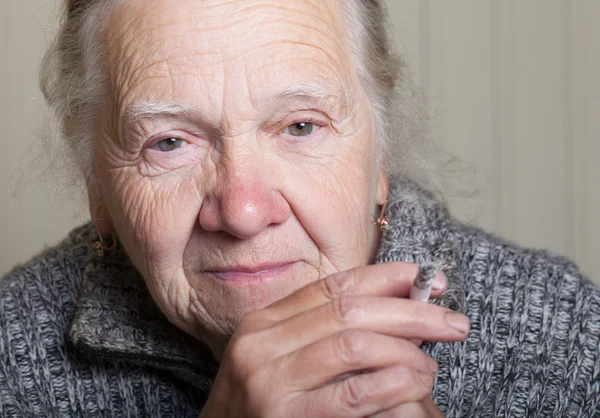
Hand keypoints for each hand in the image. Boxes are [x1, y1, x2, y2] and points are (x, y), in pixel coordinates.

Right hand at [200, 262, 469, 417]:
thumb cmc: (261, 409)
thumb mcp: (282, 361)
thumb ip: (325, 333)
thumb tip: (397, 304)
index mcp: (263, 322)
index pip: (334, 285)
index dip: (387, 278)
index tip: (429, 279)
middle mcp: (261, 343)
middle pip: (349, 310)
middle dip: (410, 311)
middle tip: (452, 321)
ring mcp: (269, 380)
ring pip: (354, 344)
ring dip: (405, 350)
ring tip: (430, 365)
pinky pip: (354, 393)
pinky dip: (394, 384)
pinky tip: (415, 384)